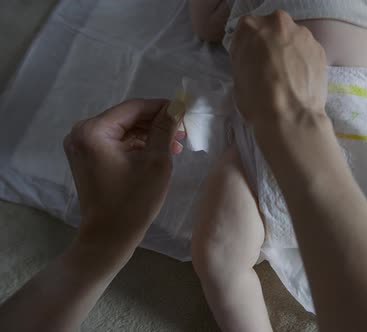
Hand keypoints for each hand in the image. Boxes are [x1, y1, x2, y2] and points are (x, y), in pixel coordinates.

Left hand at [63, 99, 184, 252]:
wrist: (109, 238)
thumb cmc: (133, 201)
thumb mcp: (156, 161)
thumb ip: (165, 129)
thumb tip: (177, 106)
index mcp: (93, 130)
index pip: (134, 108)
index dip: (162, 107)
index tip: (185, 111)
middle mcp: (82, 133)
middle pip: (127, 118)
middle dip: (157, 123)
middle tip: (183, 132)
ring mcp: (82, 146)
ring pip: (124, 130)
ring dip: (149, 135)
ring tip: (176, 145)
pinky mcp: (87, 158)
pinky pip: (116, 143)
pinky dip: (137, 146)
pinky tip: (158, 152)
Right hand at [230, 10, 327, 127]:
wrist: (290, 115)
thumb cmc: (257, 99)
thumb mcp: (237, 78)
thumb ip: (245, 60)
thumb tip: (254, 64)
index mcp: (249, 27)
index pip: (246, 32)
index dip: (249, 49)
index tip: (252, 62)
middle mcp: (277, 22)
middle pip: (272, 30)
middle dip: (271, 45)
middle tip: (271, 67)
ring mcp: (301, 33)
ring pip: (292, 38)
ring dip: (290, 51)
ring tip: (289, 76)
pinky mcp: (319, 47)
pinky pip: (308, 51)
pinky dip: (305, 60)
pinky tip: (302, 79)